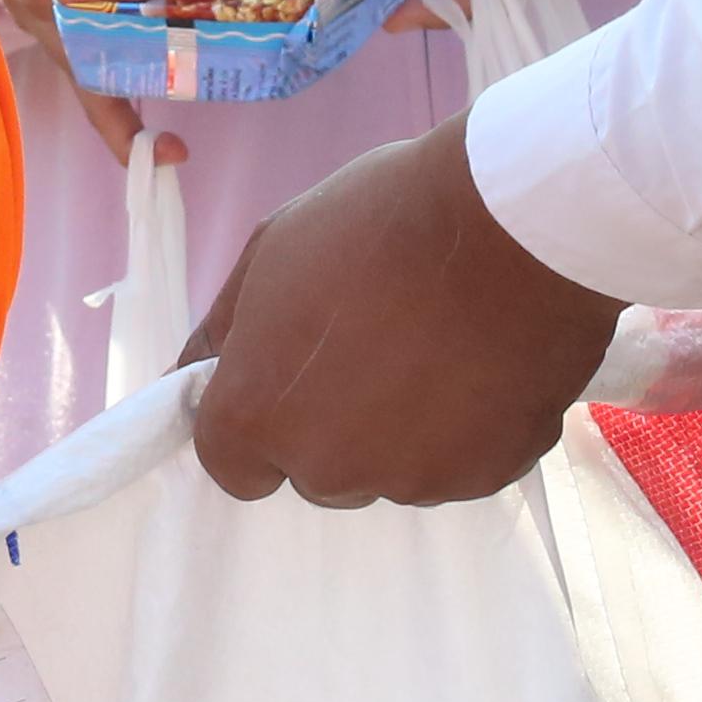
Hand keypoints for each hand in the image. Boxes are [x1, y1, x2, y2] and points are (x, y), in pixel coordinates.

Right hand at [0, 0, 170, 160]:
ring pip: (80, 74)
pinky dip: (124, 116)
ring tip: (166, 149)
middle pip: (64, 43)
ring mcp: (49, 19)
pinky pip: (94, 79)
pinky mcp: (76, 28)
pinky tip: (160, 148)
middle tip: (175, 53)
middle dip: (118, 54)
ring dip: (122, 106)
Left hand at [180, 119, 617, 506]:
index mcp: (259, 415)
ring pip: (391, 470)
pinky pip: (459, 464)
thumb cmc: (377, 220)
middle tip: (372, 341)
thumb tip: (192, 374)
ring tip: (436, 344)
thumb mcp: (273, 247)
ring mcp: (412, 481)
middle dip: (332, 422)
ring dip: (402, 427)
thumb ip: (224, 326)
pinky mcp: (485, 477)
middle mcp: (328, 467)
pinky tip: (482, 359)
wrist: (509, 221)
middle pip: (316, 470)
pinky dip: (465, 427)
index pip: (231, 463)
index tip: (290, 372)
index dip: (255, 417)